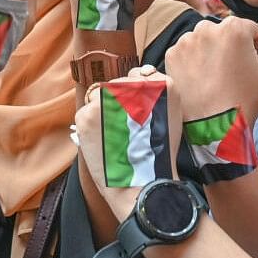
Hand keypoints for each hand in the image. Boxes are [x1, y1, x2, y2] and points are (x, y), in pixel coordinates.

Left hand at [74, 66, 180, 220]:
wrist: (142, 184)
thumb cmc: (158, 154)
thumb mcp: (171, 115)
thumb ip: (156, 91)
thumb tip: (140, 74)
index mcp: (160, 85)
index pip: (137, 74)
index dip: (136, 96)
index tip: (139, 115)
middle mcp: (133, 85)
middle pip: (116, 84)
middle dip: (117, 102)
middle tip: (126, 130)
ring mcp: (109, 97)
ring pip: (99, 94)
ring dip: (102, 110)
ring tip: (114, 136)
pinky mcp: (88, 113)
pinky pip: (86, 111)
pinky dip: (91, 125)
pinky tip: (103, 141)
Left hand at [164, 17, 257, 126]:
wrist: (215, 126)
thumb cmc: (246, 98)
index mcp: (233, 26)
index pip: (248, 28)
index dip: (252, 47)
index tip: (248, 67)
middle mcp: (206, 28)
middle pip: (224, 32)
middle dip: (229, 47)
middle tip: (232, 74)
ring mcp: (185, 41)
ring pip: (204, 40)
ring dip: (210, 52)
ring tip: (216, 78)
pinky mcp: (171, 55)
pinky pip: (188, 52)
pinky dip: (194, 62)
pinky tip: (201, 79)